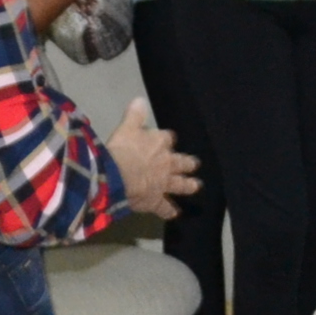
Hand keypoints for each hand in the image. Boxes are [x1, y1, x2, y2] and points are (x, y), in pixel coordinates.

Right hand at [112, 97, 201, 219]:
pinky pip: (165, 208)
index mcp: (159, 143)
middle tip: (195, 164)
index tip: (167, 140)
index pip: (167, 138)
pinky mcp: (156, 201)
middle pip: (181, 162)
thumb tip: (140, 100)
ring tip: (196, 186)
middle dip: (188, 163)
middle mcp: (166, 163)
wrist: (118, 175)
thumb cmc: (121, 149)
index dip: (167, 139)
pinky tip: (174, 214)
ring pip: (180, 184)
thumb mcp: (126, 127)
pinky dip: (169, 211)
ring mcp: (163, 183)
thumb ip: (134, 115)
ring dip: (188, 185)